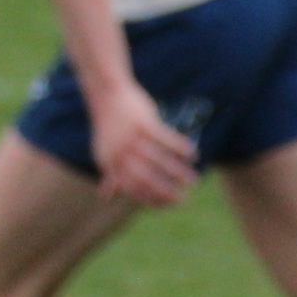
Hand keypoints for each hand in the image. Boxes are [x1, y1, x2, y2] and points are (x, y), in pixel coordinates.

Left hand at [87, 81, 197, 207]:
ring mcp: (131, 137)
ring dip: (178, 172)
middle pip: (146, 178)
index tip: (167, 205)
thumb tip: (107, 197)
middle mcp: (119, 152)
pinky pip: (166, 139)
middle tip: (183, 198)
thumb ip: (110, 174)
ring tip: (193, 179)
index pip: (131, 188)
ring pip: (159, 160)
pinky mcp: (143, 122)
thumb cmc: (109, 126)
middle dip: (166, 191)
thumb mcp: (104, 151)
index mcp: (109, 162)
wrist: (106, 92)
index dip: (150, 198)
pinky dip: (180, 148)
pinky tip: (192, 153)